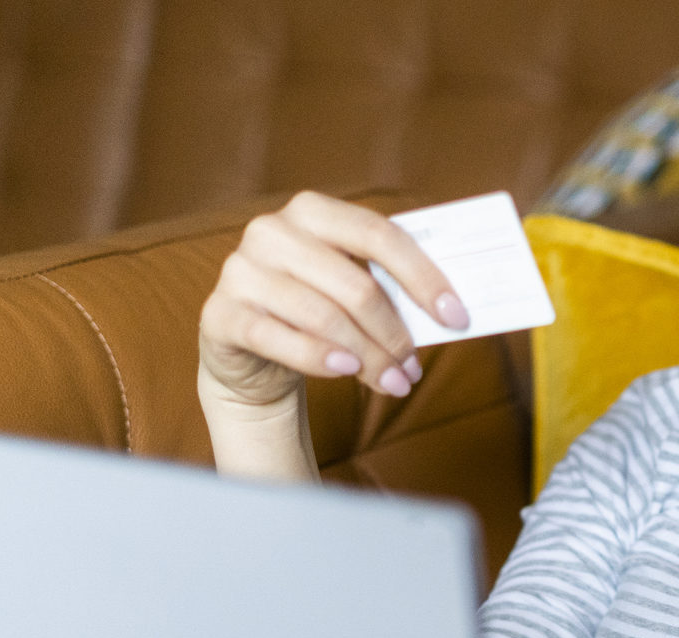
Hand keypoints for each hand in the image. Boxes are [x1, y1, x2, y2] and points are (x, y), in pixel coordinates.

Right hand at [197, 190, 469, 410]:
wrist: (252, 350)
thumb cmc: (316, 314)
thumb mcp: (352, 291)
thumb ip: (390, 289)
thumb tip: (449, 311)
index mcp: (313, 211)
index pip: (378, 235)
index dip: (423, 277)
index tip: (456, 316)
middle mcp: (272, 231)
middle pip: (355, 285)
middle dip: (394, 334)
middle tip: (415, 368)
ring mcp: (241, 270)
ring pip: (323, 317)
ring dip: (368, 357)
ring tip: (394, 383)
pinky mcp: (221, 313)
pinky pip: (278, 338)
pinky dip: (319, 358)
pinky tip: (346, 372)